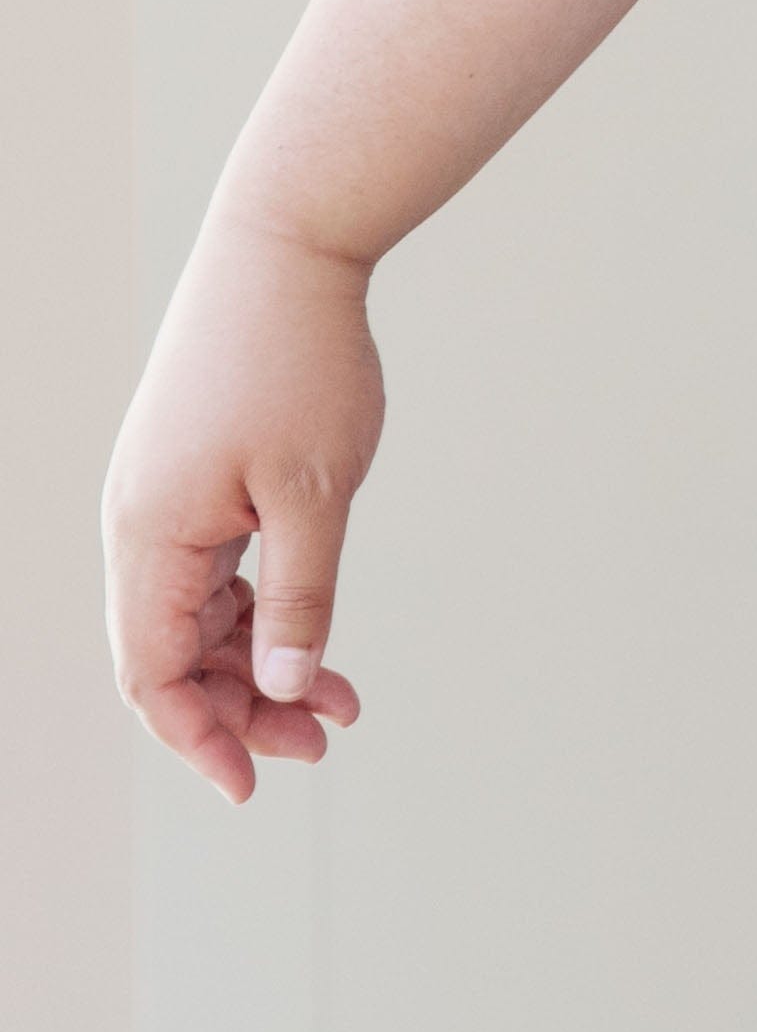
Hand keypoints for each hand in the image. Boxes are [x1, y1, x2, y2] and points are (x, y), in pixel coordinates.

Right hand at [102, 213, 383, 802]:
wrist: (285, 248)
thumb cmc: (298, 360)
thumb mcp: (314, 492)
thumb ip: (299, 596)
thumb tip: (282, 686)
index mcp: (150, 535)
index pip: (150, 675)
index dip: (198, 738)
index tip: (256, 783)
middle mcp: (141, 523)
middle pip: (172, 655)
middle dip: (242, 708)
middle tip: (326, 738)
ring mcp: (165, 498)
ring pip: (197, 615)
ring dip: (258, 661)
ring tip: (340, 698)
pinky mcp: (195, 476)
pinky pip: (213, 570)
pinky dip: (263, 607)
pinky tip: (314, 632)